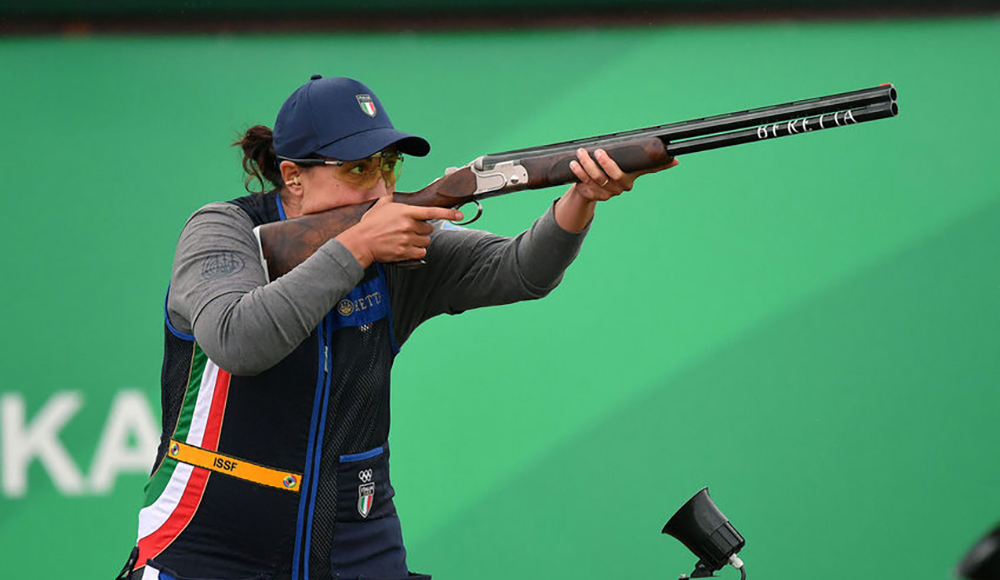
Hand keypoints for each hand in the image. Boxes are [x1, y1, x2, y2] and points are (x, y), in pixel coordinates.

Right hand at [338, 195, 463, 266]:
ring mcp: (408, 240)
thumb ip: (390, 198)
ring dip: (420, 241)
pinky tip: (408, 248)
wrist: (361, 242)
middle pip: (429, 229)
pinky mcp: (406, 252)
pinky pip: (421, 253)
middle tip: (409, 230)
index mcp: (406, 212)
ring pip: (426, 242)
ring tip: (406, 239)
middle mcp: (409, 226)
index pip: (432, 212)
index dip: (448, 213)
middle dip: (422, 230)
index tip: (460, 215)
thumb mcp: (380, 205)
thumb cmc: (370, 224)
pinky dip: (417, 252)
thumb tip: (392, 192)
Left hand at [555, 147, 678, 231]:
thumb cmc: (613, 174)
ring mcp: (603, 193)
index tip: (621, 155)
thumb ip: (651, 165)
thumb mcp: (632, 168)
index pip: (634, 173)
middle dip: (604, 163)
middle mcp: (617, 189)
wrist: (591, 190)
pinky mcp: (590, 193)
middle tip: (598, 151)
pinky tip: (573, 164)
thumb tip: (676, 160)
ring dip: (587, 165)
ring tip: (581, 153)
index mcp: (629, 181)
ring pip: (596, 178)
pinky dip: (578, 173)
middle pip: (611, 177)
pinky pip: (583, 182)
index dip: (624, 165)